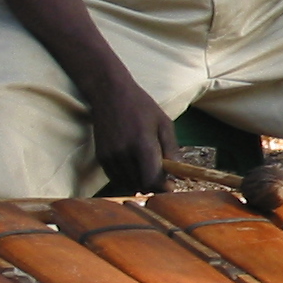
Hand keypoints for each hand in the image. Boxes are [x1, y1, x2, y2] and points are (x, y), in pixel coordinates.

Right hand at [87, 76, 176, 194]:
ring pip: (127, 183)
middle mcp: (123, 153)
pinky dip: (127, 179)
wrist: (109, 94)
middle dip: (154, 185)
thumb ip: (172, 151)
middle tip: (163, 178)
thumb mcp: (164, 124)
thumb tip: (181, 175)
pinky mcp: (101, 157)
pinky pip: (116, 178)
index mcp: (142, 144)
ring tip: (150, 171)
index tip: (171, 186)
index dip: (163, 188)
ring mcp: (110, 156)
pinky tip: (136, 169)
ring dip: (141, 183)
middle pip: (140, 184)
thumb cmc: (142, 107)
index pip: (152, 179)